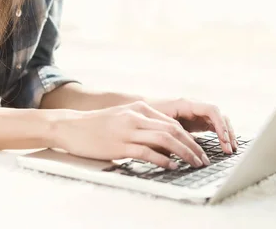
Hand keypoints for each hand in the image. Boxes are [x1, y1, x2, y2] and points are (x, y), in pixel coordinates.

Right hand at [53, 100, 210, 168]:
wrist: (72, 127)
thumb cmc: (98, 125)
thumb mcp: (124, 117)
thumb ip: (144, 124)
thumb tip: (165, 140)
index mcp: (140, 108)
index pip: (173, 123)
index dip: (189, 137)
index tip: (199, 149)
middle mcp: (137, 116)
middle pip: (173, 130)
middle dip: (192, 146)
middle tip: (203, 159)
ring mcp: (129, 130)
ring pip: (165, 139)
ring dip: (183, 153)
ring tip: (194, 163)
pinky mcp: (120, 145)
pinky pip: (147, 152)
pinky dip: (162, 159)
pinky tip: (172, 166)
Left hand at [147, 97, 237, 153]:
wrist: (143, 108)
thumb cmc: (150, 114)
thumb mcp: (160, 124)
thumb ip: (173, 134)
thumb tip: (183, 149)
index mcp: (188, 104)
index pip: (211, 109)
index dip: (220, 124)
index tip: (223, 139)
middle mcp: (196, 106)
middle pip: (219, 115)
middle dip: (227, 132)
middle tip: (230, 149)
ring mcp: (198, 113)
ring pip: (219, 121)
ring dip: (227, 134)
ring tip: (231, 150)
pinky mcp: (198, 121)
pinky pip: (214, 126)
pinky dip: (221, 135)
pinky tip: (225, 147)